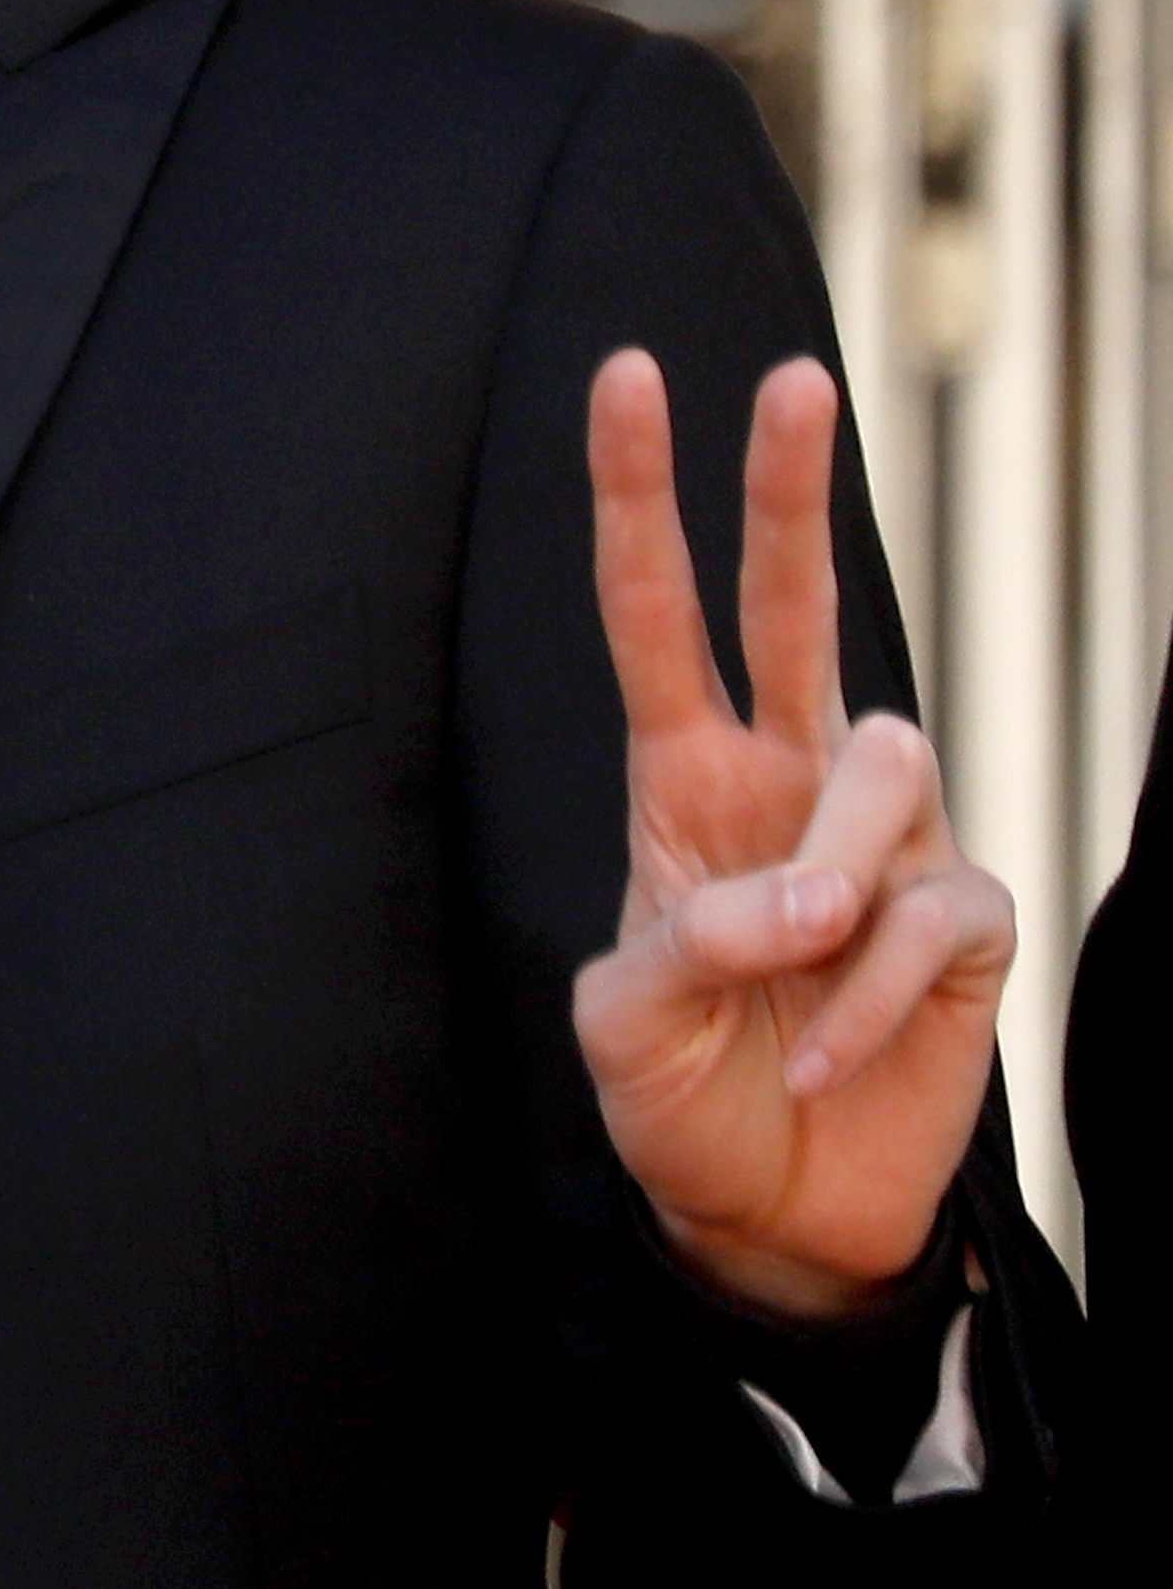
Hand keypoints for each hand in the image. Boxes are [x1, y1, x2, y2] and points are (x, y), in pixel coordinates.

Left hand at [570, 346, 1012, 1323]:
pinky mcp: (965, 922)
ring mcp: (889, 845)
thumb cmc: (682, 1097)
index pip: (658, 615)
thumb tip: (802, 901)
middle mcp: (792, 783)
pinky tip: (823, 1056)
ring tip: (785, 972)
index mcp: (686, 779)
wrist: (767, 1214)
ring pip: (885, 768)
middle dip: (787, 490)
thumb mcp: (623, 1025)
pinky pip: (924, 920)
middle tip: (793, 377)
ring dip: (825, 876)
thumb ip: (685, 946)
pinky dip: (863, 999)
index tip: (624, 374)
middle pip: (797, 609)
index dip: (638, 499)